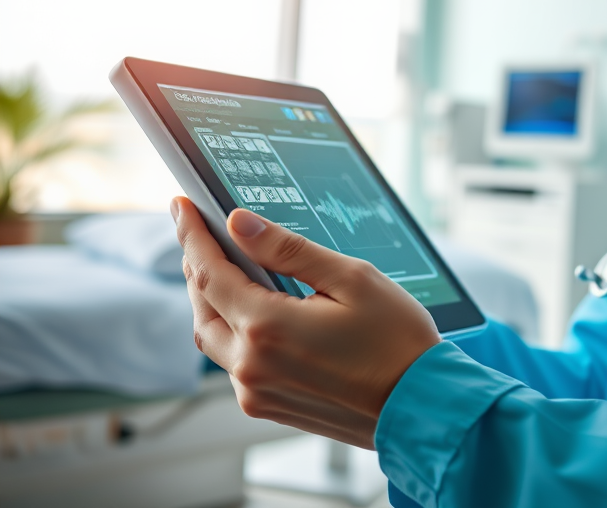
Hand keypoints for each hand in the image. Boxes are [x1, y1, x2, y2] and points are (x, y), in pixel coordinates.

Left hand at [173, 197, 440, 448]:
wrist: (422, 406)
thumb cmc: (398, 342)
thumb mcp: (351, 279)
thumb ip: (289, 250)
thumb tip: (239, 223)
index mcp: (268, 328)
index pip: (209, 271)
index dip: (192, 234)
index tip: (181, 205)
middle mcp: (251, 365)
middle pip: (202, 305)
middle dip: (198, 264)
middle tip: (201, 232)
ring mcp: (256, 392)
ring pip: (213, 336)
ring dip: (212, 299)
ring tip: (224, 266)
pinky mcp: (268, 406)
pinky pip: (233, 363)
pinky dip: (232, 329)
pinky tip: (253, 310)